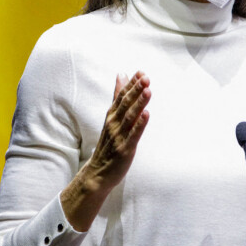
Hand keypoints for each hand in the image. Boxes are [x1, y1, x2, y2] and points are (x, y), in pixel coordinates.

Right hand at [86, 71, 150, 188]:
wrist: (97, 173)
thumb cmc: (108, 142)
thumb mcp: (111, 117)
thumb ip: (117, 96)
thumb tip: (121, 74)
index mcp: (112, 115)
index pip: (121, 96)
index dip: (131, 84)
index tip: (140, 72)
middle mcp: (114, 124)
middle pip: (125, 104)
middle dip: (136, 90)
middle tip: (145, 77)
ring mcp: (119, 136)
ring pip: (130, 117)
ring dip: (139, 103)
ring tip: (148, 90)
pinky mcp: (125, 149)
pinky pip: (133, 135)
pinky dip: (139, 125)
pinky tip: (146, 114)